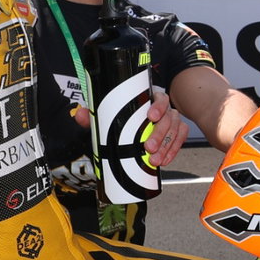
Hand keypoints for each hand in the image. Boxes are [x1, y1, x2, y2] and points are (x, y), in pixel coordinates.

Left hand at [71, 88, 188, 165]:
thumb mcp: (107, 117)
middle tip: (148, 147)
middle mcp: (164, 109)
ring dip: (166, 146)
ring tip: (154, 160)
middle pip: (169, 117)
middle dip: (160, 134)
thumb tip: (80, 114)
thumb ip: (93, 115)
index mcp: (149, 100)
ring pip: (175, 130)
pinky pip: (180, 139)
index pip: (159, 98)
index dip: (157, 106)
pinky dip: (173, 150)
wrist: (128, 132)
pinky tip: (164, 160)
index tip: (150, 117)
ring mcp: (172, 121)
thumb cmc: (121, 120)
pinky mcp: (177, 132)